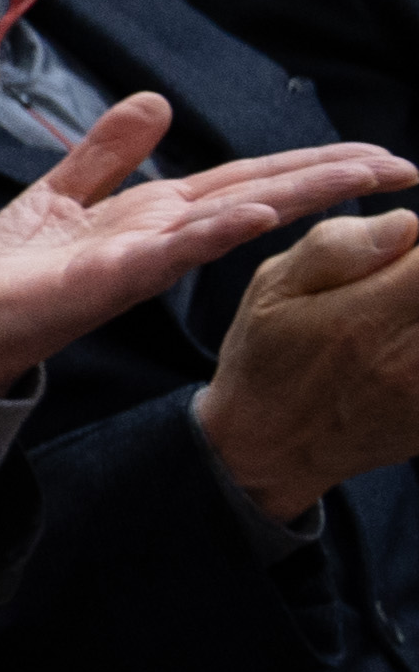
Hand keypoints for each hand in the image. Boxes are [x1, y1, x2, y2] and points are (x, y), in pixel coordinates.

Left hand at [0, 95, 414, 393]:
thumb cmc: (11, 267)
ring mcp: (138, 261)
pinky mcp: (100, 282)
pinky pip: (162, 256)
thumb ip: (109, 151)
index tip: (379, 151)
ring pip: (227, 223)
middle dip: (330, 179)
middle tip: (403, 166)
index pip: (252, 179)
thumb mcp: (62, 191)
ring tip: (352, 176)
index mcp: (159, 214)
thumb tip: (157, 100)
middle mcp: (163, 238)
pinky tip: (247, 217)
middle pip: (260, 197)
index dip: (313, 163)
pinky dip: (206, 234)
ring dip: (288, 199)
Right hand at [193, 206, 418, 521]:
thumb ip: (337, 247)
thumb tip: (408, 223)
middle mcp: (409, 355)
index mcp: (366, 316)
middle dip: (418, 279)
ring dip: (418, 311)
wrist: (268, 448)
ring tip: (396, 311)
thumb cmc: (267, 359)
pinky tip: (399, 342)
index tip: (406, 253)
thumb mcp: (273, 289)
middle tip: (399, 283)